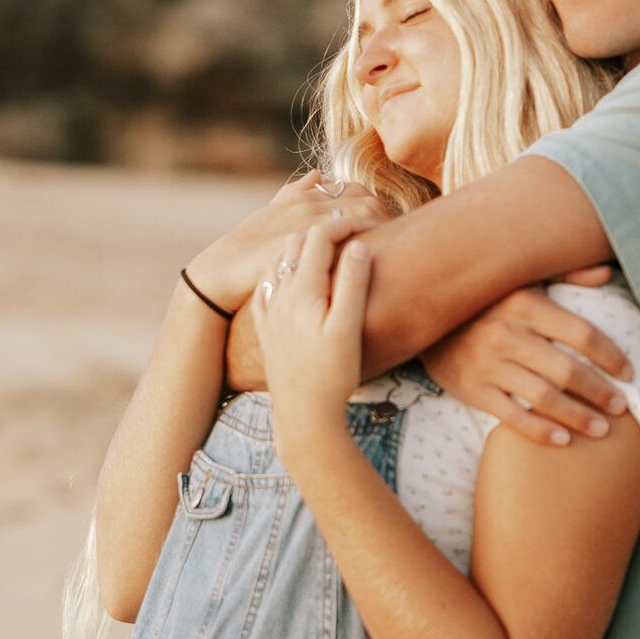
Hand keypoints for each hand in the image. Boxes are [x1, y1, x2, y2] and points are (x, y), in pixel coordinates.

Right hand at [185, 174, 387, 316]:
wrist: (223, 272)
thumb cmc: (248, 249)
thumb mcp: (272, 212)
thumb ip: (295, 191)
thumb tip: (318, 174)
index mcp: (303, 194)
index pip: (356, 190)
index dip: (374, 207)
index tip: (384, 227)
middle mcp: (309, 202)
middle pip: (366, 199)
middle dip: (385, 217)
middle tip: (396, 240)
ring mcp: (309, 221)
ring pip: (363, 214)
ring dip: (383, 230)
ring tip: (392, 251)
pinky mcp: (308, 244)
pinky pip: (351, 237)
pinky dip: (369, 244)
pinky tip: (374, 263)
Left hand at [254, 221, 371, 449]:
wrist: (302, 416)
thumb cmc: (333, 375)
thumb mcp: (348, 328)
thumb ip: (353, 283)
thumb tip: (358, 245)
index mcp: (303, 289)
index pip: (321, 235)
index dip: (347, 222)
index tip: (374, 223)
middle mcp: (280, 293)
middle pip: (298, 240)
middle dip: (326, 226)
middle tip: (356, 227)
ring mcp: (270, 309)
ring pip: (280, 257)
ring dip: (303, 242)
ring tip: (330, 241)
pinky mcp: (265, 325)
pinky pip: (268, 281)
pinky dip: (283, 263)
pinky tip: (293, 269)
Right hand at [425, 285, 631, 447]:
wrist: (422, 314)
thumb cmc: (484, 297)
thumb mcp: (520, 276)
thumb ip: (564, 274)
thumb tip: (605, 273)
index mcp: (523, 302)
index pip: (581, 333)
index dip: (611, 355)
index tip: (629, 372)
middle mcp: (505, 333)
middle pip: (567, 371)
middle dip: (600, 392)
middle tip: (620, 407)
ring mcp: (486, 364)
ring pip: (543, 397)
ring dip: (578, 417)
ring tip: (601, 429)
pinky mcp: (470, 388)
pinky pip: (511, 416)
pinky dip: (539, 431)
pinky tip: (563, 440)